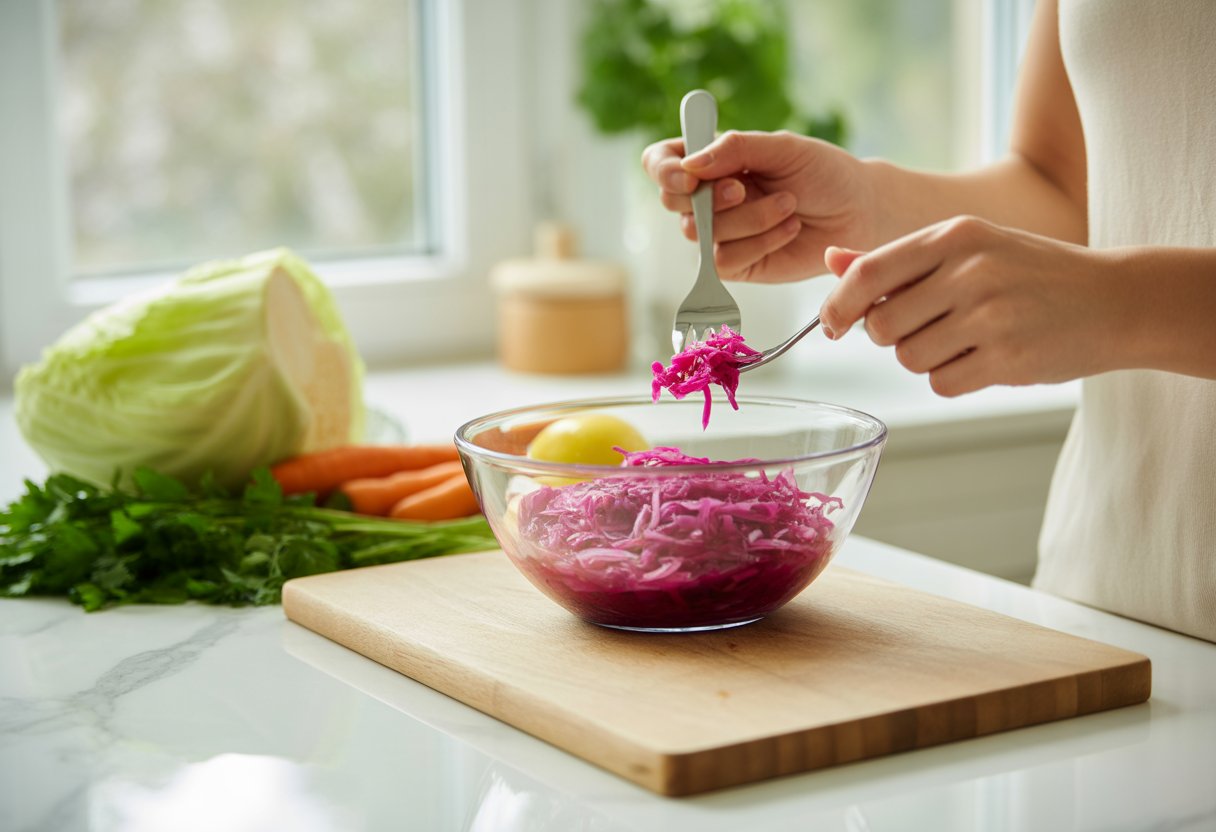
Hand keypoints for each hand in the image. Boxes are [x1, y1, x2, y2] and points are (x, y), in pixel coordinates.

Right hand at [640, 130, 874, 282]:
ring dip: (748, 219)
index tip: (690, 175)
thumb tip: (691, 164)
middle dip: (708, 198)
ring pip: (702, 233)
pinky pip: (723, 260)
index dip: (664, 170)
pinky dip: (759, 243)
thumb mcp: (782, 147)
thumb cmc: (823, 172)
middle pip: (671, 201)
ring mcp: (719, 233)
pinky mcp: (737, 264)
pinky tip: (788, 230)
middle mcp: (708, 197)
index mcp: (711, 160)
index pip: (659, 162)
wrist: (858, 212)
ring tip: (788, 205)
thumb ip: (736, 148)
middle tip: (746, 189)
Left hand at [819, 216, 1117, 396]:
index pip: (867, 273)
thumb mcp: (968, 248)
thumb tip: (832, 260)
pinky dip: (954, 379)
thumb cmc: (1029, 273)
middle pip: (881, 326)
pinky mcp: (1007, 358)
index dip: (838, 305)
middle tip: (930, 326)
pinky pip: (942, 384)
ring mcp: (990, 315)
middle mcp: (969, 270)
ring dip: (926, 358)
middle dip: (892, 336)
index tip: (833, 324)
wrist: (1115, 299)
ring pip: (909, 358)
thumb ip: (897, 259)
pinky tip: (985, 358)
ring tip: (966, 339)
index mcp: (954, 235)